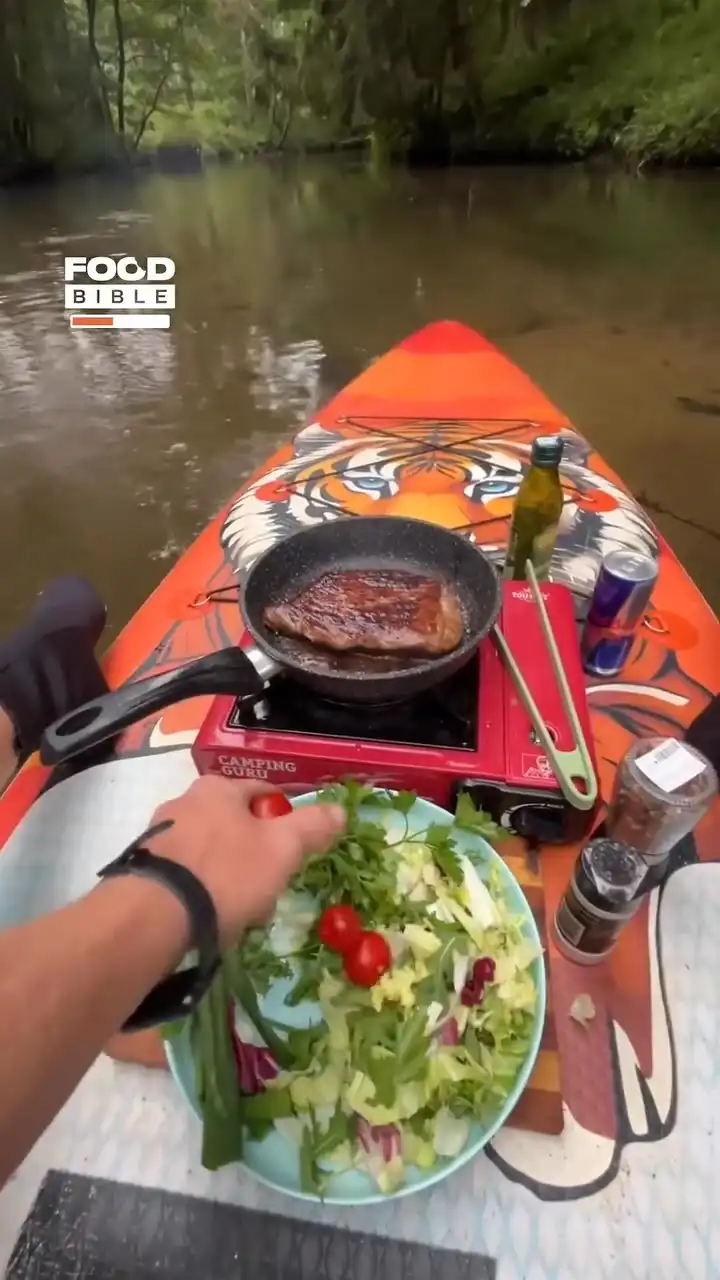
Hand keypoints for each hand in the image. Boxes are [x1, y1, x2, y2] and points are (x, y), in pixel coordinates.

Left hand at [144, 777, 345, 942]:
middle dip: (254, 851)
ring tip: (239, 908)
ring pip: (208, 850)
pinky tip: (208, 915)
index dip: (285, 817)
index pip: (263, 792)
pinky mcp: (142, 868)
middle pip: (233, 823)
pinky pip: (185, 874)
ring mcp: (158, 834)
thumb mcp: (282, 849)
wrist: (153, 916)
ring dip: (227, 874)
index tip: (296, 848)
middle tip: (270, 884)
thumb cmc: (226, 873)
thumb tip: (339, 809)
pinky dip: (200, 890)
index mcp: (218, 788)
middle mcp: (183, 801)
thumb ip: (312, 826)